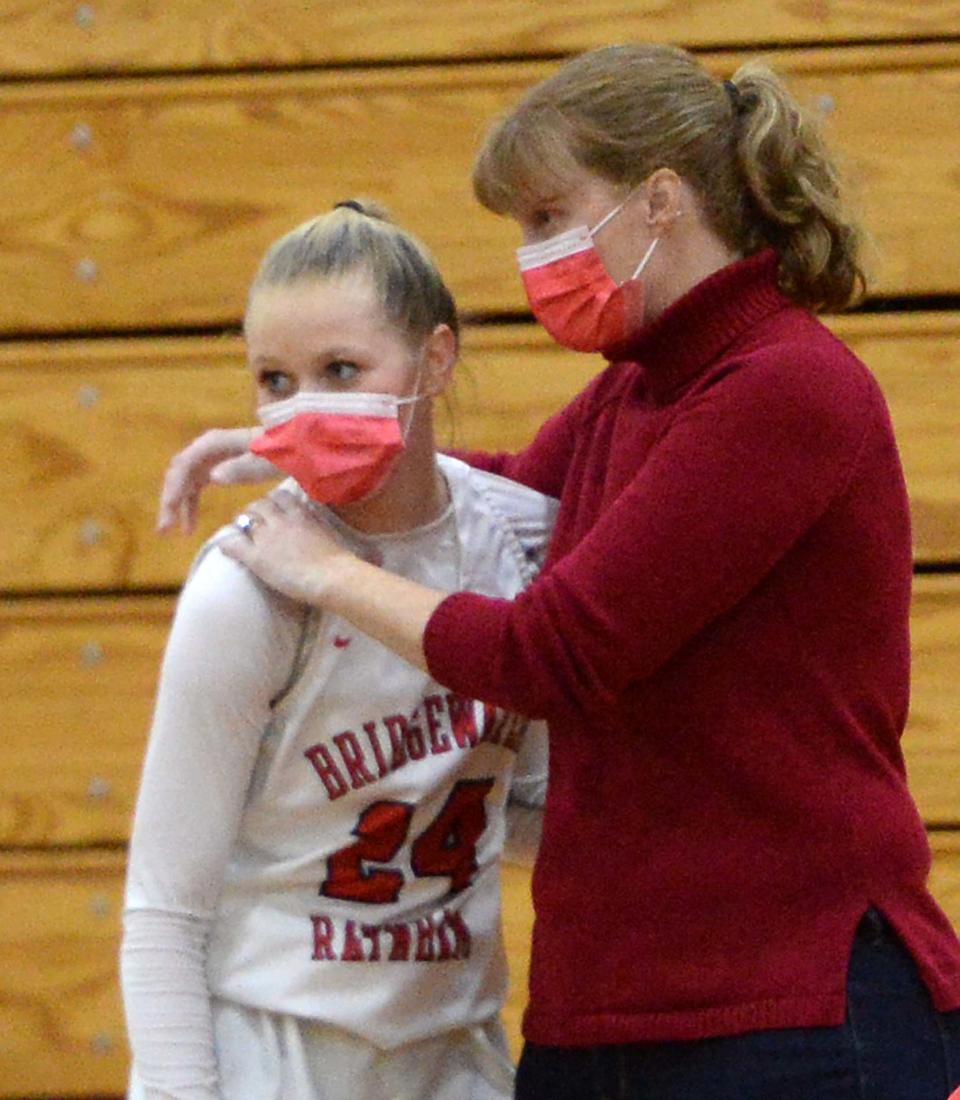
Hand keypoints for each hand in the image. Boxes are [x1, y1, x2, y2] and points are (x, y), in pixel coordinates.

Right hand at [157, 427, 277, 534]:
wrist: (294, 444)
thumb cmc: (281, 450)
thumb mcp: (266, 460)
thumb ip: (243, 467)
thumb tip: (213, 477)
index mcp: (215, 443)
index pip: (185, 465)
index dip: (175, 488)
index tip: (170, 512)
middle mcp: (206, 448)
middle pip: (179, 473)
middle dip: (170, 501)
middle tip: (164, 529)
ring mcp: (209, 457)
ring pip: (184, 482)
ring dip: (177, 507)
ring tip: (177, 532)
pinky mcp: (215, 467)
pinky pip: (195, 487)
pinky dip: (191, 505)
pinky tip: (190, 524)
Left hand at [219, 490, 350, 605]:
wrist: (334, 577)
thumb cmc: (340, 562)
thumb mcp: (328, 533)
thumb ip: (315, 525)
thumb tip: (314, 529)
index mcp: (302, 512)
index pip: (280, 496)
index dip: (273, 503)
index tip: (274, 512)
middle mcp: (282, 519)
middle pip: (259, 504)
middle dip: (254, 511)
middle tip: (253, 524)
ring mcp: (267, 536)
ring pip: (245, 518)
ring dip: (241, 524)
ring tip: (241, 534)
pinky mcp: (256, 556)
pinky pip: (232, 542)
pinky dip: (227, 542)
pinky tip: (227, 548)